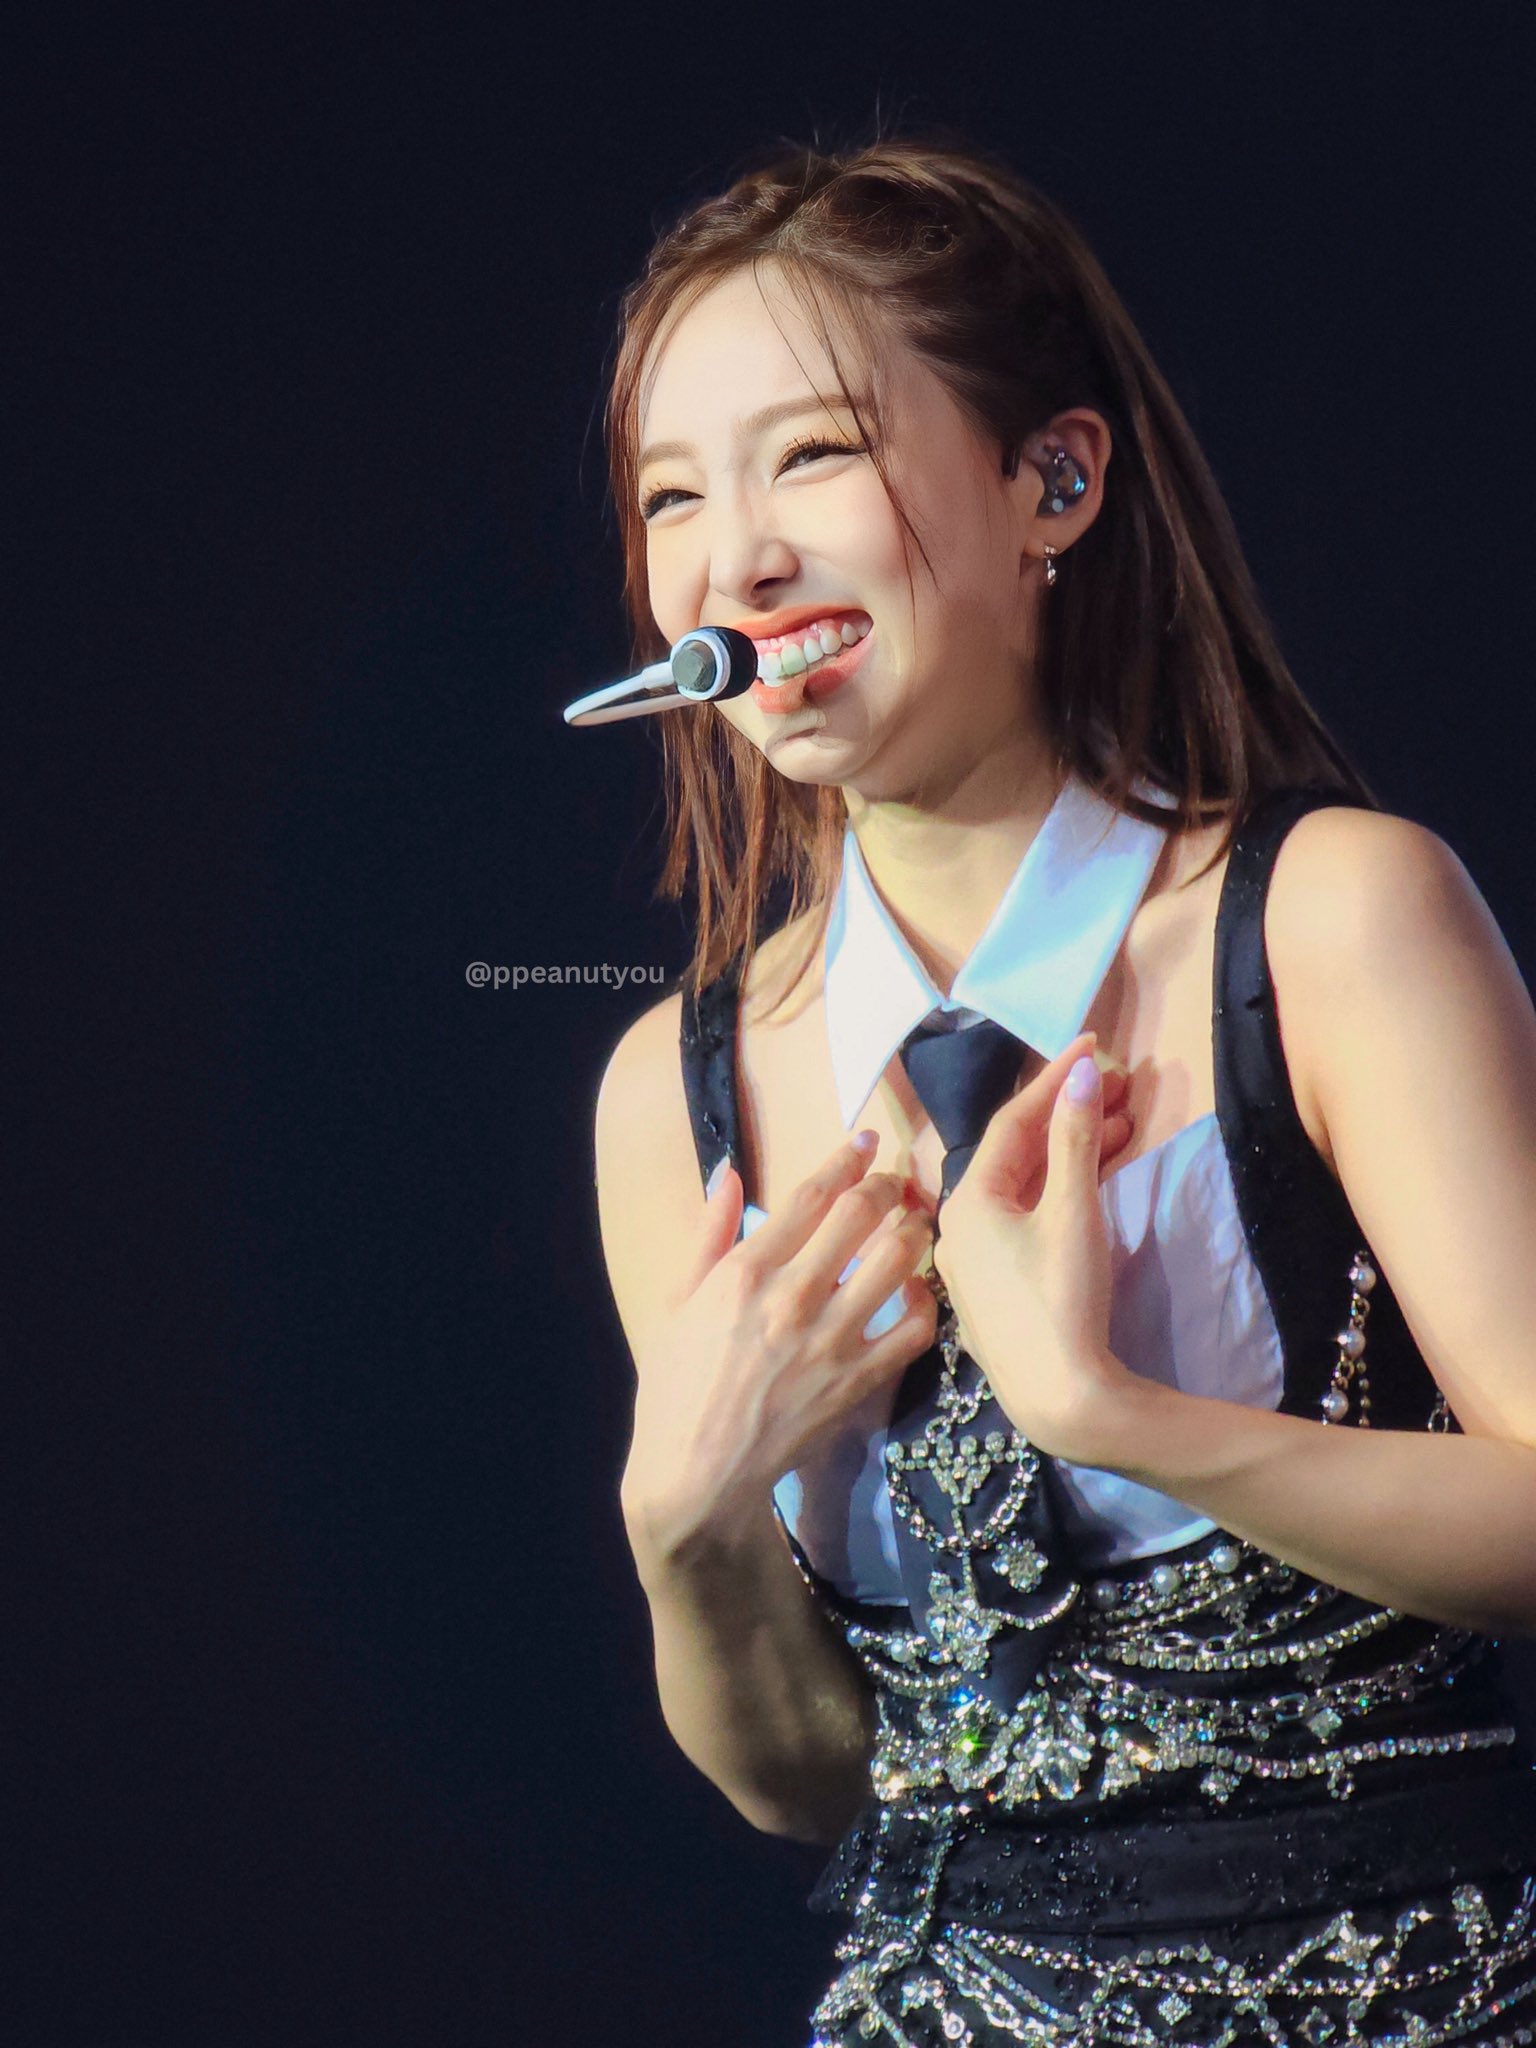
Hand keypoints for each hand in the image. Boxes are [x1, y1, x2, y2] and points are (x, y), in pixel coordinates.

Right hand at [620, 1134, 937, 1560]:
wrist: (696, 1474)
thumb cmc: (676, 1387)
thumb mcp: (675, 1302)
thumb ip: (708, 1234)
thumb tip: (729, 1172)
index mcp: (744, 1273)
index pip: (810, 1197)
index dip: (844, 1160)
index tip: (865, 1140)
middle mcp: (794, 1298)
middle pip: (861, 1216)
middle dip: (886, 1184)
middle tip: (895, 1178)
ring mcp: (832, 1341)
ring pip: (896, 1261)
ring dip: (913, 1229)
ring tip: (915, 1220)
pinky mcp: (859, 1382)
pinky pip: (914, 1330)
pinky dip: (925, 1300)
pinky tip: (917, 1288)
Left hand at [929, 1031, 1137, 1464]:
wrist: (1059, 1398)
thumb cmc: (1061, 1298)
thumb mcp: (1073, 1210)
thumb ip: (1074, 1138)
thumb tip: (1081, 1073)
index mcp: (967, 1200)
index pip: (1012, 1121)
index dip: (1054, 1080)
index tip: (1093, 1047)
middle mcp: (958, 1225)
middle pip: (1016, 1153)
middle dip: (1067, 1114)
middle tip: (1117, 1084)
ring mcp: (974, 1261)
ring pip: (1023, 1187)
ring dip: (1068, 1152)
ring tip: (1120, 1121)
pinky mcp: (995, 1289)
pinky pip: (1024, 1219)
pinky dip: (1058, 1191)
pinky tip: (1092, 1177)